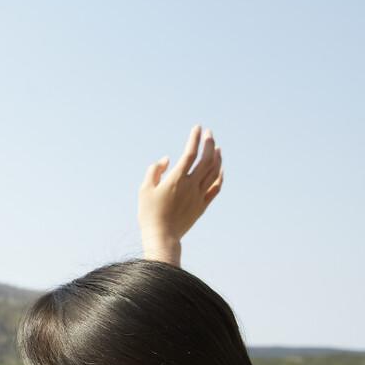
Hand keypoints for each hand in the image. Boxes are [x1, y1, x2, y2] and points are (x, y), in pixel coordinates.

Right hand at [138, 125, 223, 258]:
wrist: (162, 236)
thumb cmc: (149, 213)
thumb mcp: (144, 190)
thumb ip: (154, 171)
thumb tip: (167, 159)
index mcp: (176, 179)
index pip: (189, 153)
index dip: (194, 139)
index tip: (197, 128)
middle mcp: (191, 185)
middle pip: (206, 159)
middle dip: (209, 143)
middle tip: (209, 133)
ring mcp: (199, 195)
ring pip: (214, 172)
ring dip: (217, 157)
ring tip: (216, 147)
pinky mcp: (202, 205)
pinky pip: (216, 187)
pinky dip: (220, 176)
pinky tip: (220, 169)